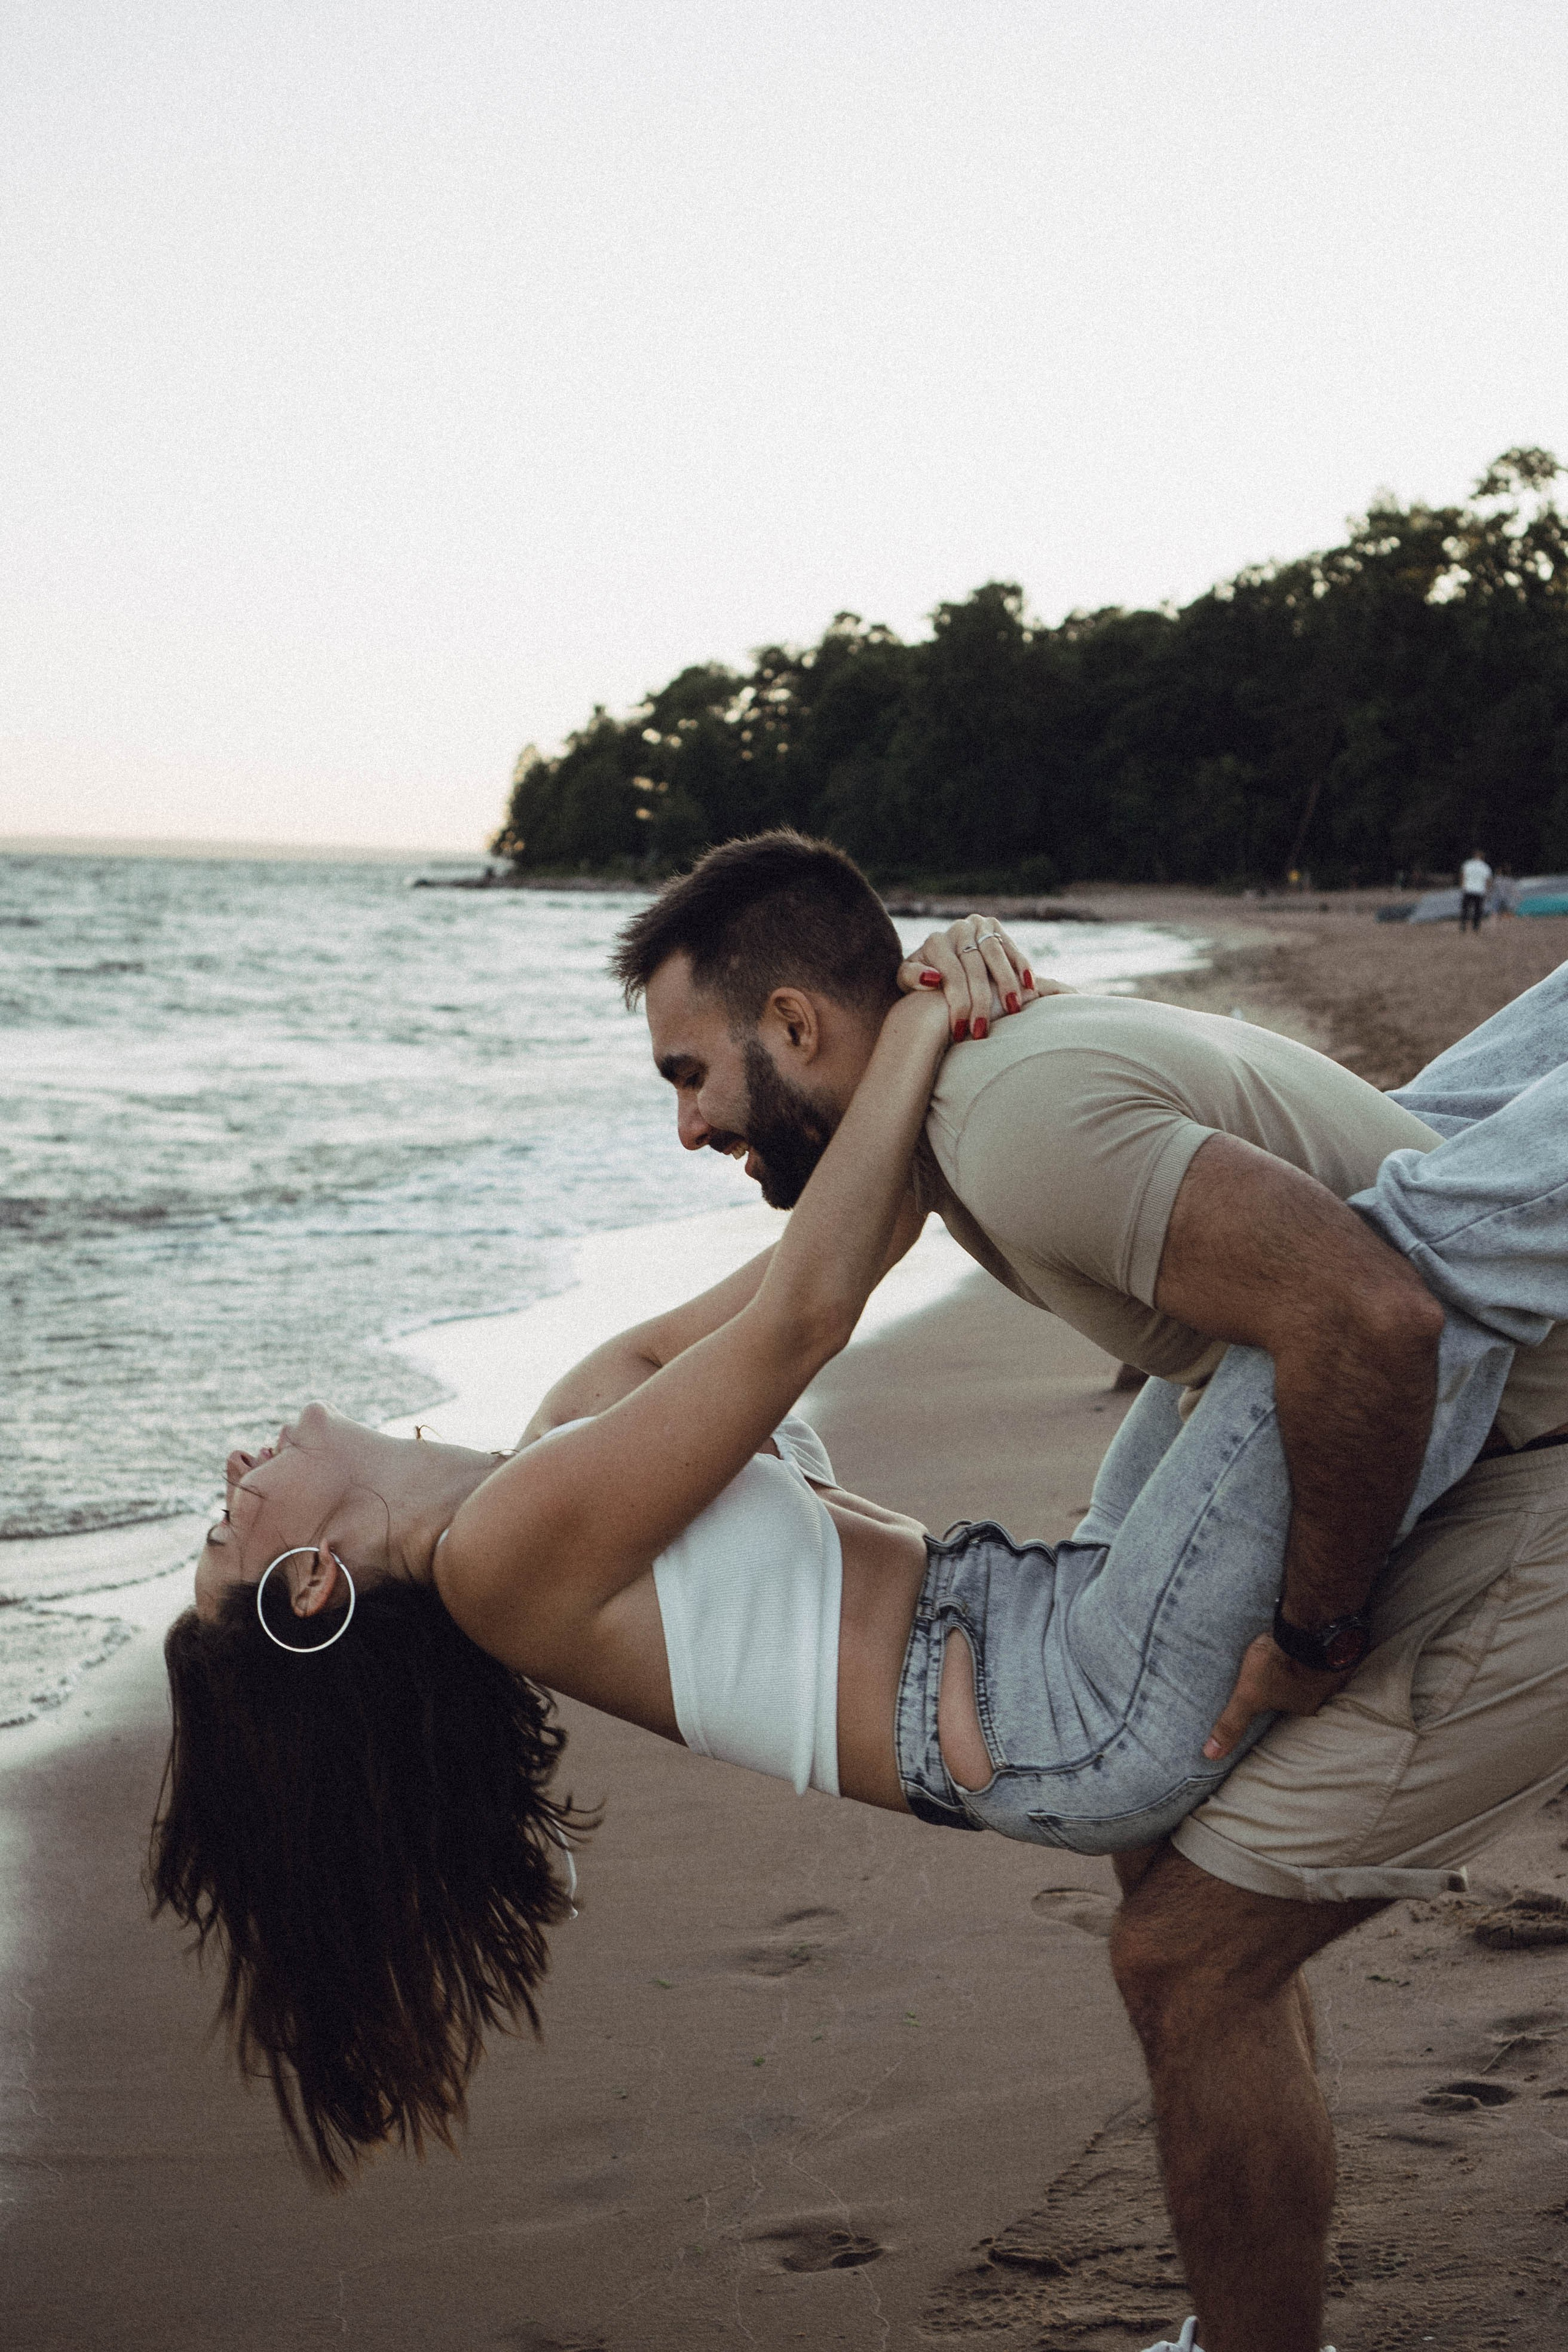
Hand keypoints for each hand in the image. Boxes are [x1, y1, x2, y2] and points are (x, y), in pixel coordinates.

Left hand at [895, 917, 1047, 1039]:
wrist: (938, 962)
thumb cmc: (922, 979)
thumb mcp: (906, 979)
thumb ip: (911, 976)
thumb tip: (933, 978)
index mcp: (935, 942)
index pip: (952, 974)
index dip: (959, 1004)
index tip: (963, 1032)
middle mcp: (958, 929)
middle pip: (974, 967)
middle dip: (982, 1001)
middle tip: (985, 1029)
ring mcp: (978, 926)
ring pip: (996, 954)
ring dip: (1007, 983)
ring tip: (1013, 1009)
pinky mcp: (995, 927)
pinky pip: (1011, 948)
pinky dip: (1022, 966)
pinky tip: (1030, 986)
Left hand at [1203, 1634, 1350, 1761]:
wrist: (1308, 1627)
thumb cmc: (1279, 1665)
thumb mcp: (1248, 1696)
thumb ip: (1232, 1724)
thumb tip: (1211, 1754)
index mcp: (1306, 1707)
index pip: (1290, 1713)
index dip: (1279, 1705)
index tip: (1269, 1697)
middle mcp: (1325, 1692)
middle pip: (1305, 1692)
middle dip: (1292, 1685)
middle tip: (1278, 1673)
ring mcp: (1333, 1667)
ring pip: (1315, 1670)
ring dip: (1304, 1665)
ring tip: (1288, 1655)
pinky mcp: (1334, 1645)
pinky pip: (1323, 1650)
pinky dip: (1313, 1648)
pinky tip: (1304, 1639)